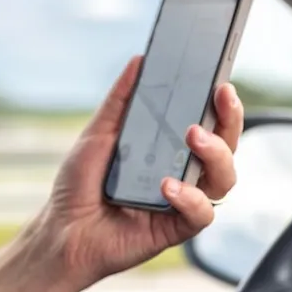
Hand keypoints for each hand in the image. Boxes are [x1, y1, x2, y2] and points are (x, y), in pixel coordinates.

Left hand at [18, 56, 242, 291]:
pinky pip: (202, 213)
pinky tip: (168, 186)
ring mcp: (182, 201)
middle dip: (230, 121)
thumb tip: (139, 61)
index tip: (221, 84)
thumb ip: (121, 100)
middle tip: (219, 100)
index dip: (223, 105)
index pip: (209, 123)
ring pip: (224, 178)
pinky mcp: (176, 228)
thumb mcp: (97, 134)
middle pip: (226, 147)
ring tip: (193, 137)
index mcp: (170, 149)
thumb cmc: (79, 186)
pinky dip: (190, 197)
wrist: (61, 231)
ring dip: (216, 154)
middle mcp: (183, 173)